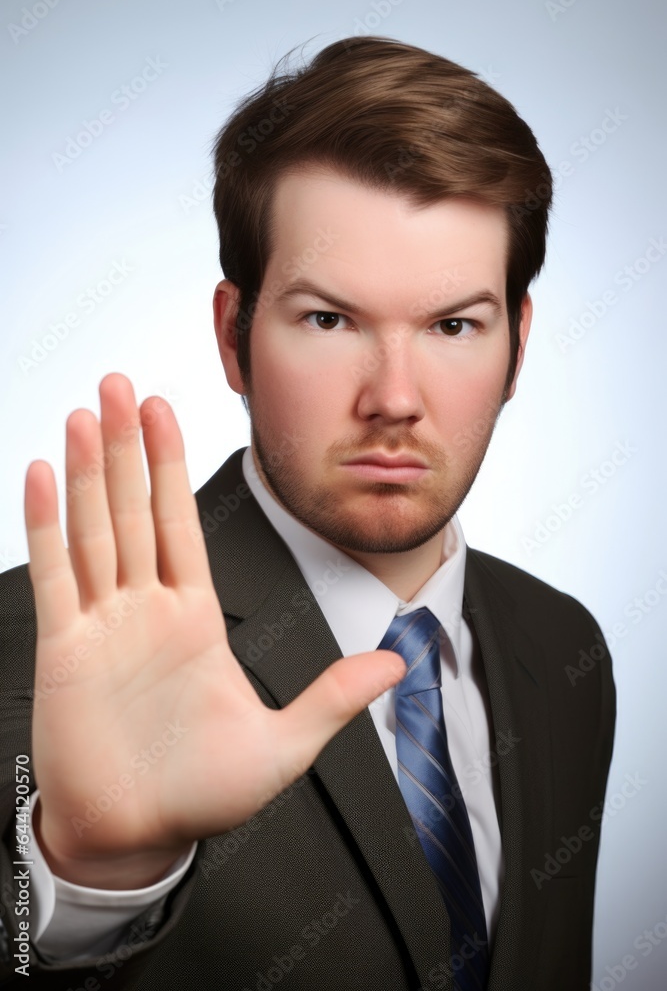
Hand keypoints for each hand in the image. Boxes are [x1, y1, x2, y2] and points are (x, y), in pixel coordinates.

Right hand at [25, 373, 404, 887]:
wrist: (137, 835)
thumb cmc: (203, 793)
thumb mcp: (283, 746)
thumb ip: (333, 698)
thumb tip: (397, 664)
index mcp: (196, 616)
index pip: (182, 522)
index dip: (171, 464)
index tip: (166, 409)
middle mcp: (147, 607)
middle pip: (135, 508)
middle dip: (128, 445)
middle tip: (119, 383)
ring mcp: (103, 623)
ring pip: (94, 528)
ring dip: (88, 470)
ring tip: (87, 413)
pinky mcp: (63, 648)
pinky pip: (54, 575)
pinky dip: (47, 524)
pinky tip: (43, 474)